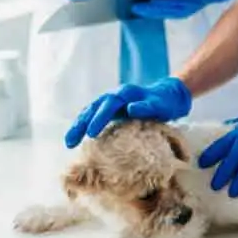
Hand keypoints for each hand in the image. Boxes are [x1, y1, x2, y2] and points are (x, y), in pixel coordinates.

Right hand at [64, 77, 192, 147]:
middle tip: (71, 142)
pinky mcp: (111, 110)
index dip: (99, 118)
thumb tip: (130, 108)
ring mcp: (111, 102)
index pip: (108, 105)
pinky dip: (84, 125)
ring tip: (69, 143)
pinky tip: (78, 137)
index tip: (91, 133)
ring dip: (79, 125)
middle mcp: (115, 96)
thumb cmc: (165, 102)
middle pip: (93, 108)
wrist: (168, 95)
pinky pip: (94, 116)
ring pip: (90, 112)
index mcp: (126, 94)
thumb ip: (146, 106)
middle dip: (81, 124)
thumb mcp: (160, 105)